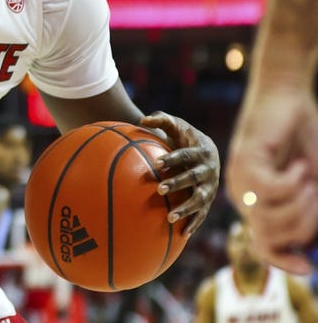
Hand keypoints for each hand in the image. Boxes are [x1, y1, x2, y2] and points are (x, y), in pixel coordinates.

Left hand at [140, 111, 219, 236]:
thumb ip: (160, 119)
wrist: (205, 149)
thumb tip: (142, 119)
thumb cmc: (183, 135)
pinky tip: (183, 234)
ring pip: (200, 199)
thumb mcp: (174, 124)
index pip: (186, 155)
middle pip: (194, 178)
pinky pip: (202, 213)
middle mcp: (209, 170)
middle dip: (178, 183)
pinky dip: (194, 223)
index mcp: (201, 151)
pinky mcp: (208, 199)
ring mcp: (211, 186)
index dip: (172, 159)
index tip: (156, 163)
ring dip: (186, 208)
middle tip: (159, 189)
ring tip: (170, 217)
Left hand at [226, 86, 317, 273]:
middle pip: (274, 237)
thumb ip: (311, 212)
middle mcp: (243, 196)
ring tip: (309, 177)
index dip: (284, 262)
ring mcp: (239, 180)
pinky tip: (299, 165)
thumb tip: (310, 246)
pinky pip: (270, 190)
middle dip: (306, 223)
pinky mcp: (242, 162)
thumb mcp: (313, 184)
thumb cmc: (303, 140)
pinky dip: (293, 182)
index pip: (263, 246)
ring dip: (302, 203)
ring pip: (271, 217)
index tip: (309, 268)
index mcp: (258, 205)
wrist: (289, 99)